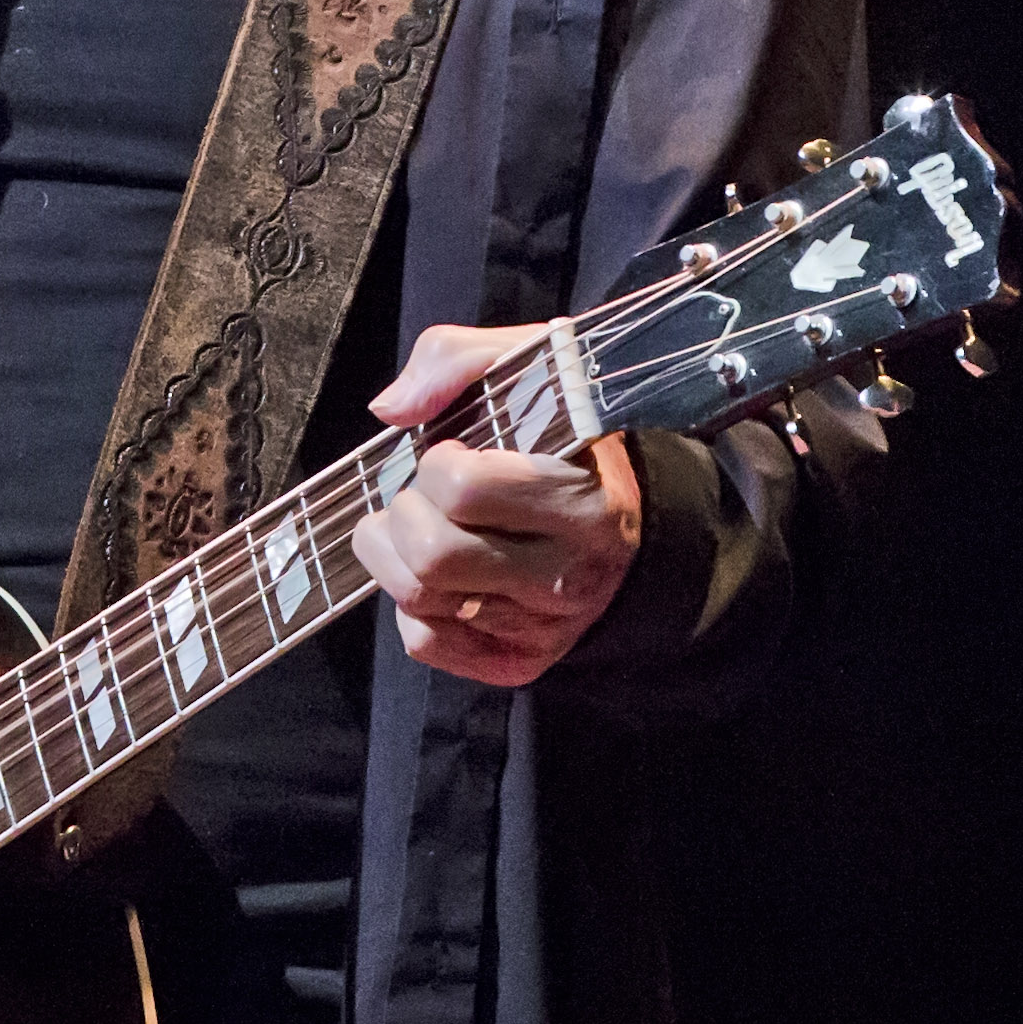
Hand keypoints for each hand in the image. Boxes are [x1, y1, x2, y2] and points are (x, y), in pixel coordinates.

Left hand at [348, 322, 642, 685]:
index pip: (463, 489)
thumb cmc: (569, 442)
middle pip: (433, 557)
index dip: (439, 463)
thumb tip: (391, 410)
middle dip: (405, 515)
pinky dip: (414, 607)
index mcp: (582, 500)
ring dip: (395, 557)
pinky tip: (442, 575)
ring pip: (420, 602)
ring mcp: (544, 628)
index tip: (455, 454)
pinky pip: (427, 643)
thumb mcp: (533, 369)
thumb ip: (456, 360)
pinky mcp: (518, 663)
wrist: (632, 525)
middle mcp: (568, 576)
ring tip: (421, 528)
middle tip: (424, 497)